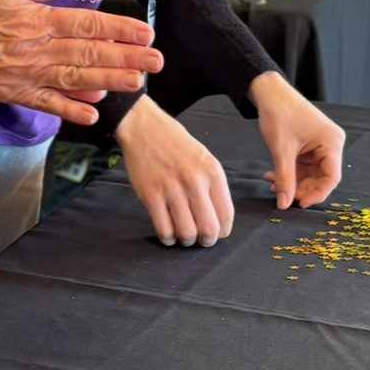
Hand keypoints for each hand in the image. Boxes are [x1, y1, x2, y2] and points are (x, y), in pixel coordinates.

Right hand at [0, 0, 162, 125]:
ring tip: (136, 86)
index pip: (87, 26)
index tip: (146, 34)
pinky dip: (70, 110)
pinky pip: (45, 103)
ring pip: (74, 81)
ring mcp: (22, 75)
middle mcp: (34, 51)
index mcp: (34, 19)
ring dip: (107, 83)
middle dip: (126, 59)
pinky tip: (92, 113)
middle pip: (88, 56)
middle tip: (156, 64)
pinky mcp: (8, 92)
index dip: (119, 30)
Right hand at [115, 96, 233, 246]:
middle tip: (200, 240)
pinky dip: (167, 238)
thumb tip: (216, 218)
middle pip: (208, 229)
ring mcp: (171, 189)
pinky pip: (163, 230)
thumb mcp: (204, 158)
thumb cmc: (175, 143)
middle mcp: (194, 182)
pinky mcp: (150, 195)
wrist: (144, 128)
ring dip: (186, 241)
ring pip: (186, 233)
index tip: (216, 234)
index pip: (225, 214)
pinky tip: (168, 233)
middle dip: (206, 241)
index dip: (222, 232)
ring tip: (182, 235)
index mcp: (212, 172)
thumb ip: (212, 185)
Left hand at [248, 72, 343, 208]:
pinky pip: (304, 166)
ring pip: (311, 174)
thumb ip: (284, 179)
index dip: (316, 194)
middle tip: (282, 196)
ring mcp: (321, 144)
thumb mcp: (281, 150)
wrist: (269, 92)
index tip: (298, 203)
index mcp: (332, 143)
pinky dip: (290, 173)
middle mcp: (331, 144)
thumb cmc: (279, 114)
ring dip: (293, 182)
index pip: (331, 178)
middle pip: (321, 177)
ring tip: (273, 185)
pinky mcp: (310, 145)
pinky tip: (273, 176)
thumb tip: (284, 204)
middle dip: (301, 188)